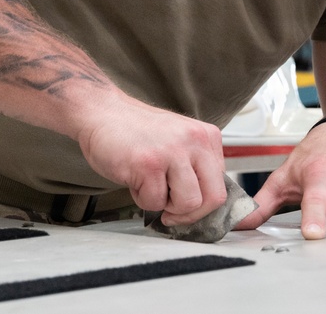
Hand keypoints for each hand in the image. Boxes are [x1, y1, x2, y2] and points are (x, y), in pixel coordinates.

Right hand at [78, 97, 227, 225]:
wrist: (102, 113)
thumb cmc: (137, 131)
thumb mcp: (179, 141)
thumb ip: (195, 167)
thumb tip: (206, 206)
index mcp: (207, 136)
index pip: (223, 185)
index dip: (204, 205)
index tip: (189, 210)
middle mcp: (195, 141)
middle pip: (213, 198)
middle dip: (190, 213)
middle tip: (171, 211)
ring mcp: (172, 152)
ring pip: (187, 204)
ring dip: (165, 206)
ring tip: (150, 187)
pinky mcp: (149, 164)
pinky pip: (155, 202)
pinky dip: (141, 199)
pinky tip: (134, 179)